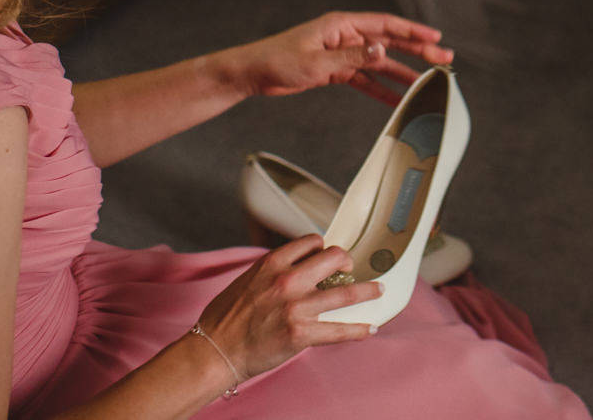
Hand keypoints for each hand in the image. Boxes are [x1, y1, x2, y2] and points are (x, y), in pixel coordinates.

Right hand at [196, 235, 379, 379]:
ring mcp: (296, 308)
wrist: (214, 351)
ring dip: (368, 291)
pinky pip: (339, 331)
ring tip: (379, 291)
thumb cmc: (225, 318)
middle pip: (334, 258)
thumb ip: (274, 271)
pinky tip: (371, 329)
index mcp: (272, 263)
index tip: (328, 254)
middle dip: (348, 262)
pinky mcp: (301, 334)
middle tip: (352, 269)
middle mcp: (287, 281)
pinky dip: (359, 330)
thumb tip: (296, 267)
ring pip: (346, 294)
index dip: (324, 247)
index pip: (312, 241)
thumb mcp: (247, 279)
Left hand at [224, 11, 453, 107]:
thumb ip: (351, 58)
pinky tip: (397, 99)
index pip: (385, 25)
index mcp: (342, 25)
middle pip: (389, 43)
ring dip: (403, 71)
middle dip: (417, 51)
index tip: (435, 37)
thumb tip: (381, 51)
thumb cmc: (277, 60)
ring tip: (427, 80)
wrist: (253, 73)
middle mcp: (346, 36)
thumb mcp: (316, 61)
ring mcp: (342, 53)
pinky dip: (381, 89)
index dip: (413, 31)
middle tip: (443, 59)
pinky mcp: (336, 71)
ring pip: (380, 63)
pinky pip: (365, 80)